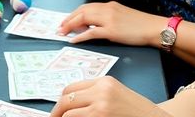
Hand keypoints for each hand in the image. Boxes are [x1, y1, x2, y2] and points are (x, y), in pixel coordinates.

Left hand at [50, 77, 169, 116]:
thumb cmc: (138, 111)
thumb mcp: (116, 94)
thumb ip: (96, 95)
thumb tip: (73, 102)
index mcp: (104, 81)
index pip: (71, 88)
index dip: (62, 100)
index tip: (58, 109)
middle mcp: (101, 90)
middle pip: (66, 98)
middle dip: (57, 111)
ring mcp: (100, 104)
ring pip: (68, 112)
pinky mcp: (101, 116)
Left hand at [58, 2, 162, 47]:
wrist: (154, 28)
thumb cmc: (141, 24)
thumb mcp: (122, 15)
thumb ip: (109, 17)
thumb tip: (95, 25)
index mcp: (109, 5)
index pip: (86, 7)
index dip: (74, 14)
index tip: (66, 20)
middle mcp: (107, 9)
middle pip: (81, 11)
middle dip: (68, 19)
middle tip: (59, 27)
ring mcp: (109, 19)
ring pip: (84, 19)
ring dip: (70, 26)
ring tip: (62, 32)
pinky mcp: (112, 30)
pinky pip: (91, 33)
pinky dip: (80, 36)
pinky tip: (73, 39)